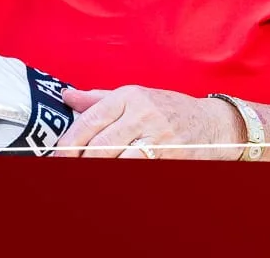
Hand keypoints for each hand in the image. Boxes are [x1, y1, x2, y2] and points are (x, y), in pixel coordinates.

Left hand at [55, 85, 242, 159]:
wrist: (214, 123)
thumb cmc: (168, 108)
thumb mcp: (135, 96)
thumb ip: (98, 99)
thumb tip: (66, 96)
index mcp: (129, 96)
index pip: (90, 120)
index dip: (69, 141)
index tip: (56, 155)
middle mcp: (143, 114)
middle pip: (101, 145)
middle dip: (81, 160)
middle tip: (67, 168)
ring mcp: (159, 137)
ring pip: (118, 160)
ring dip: (100, 169)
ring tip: (87, 173)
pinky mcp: (173, 157)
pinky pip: (140, 169)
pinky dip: (123, 173)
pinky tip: (114, 173)